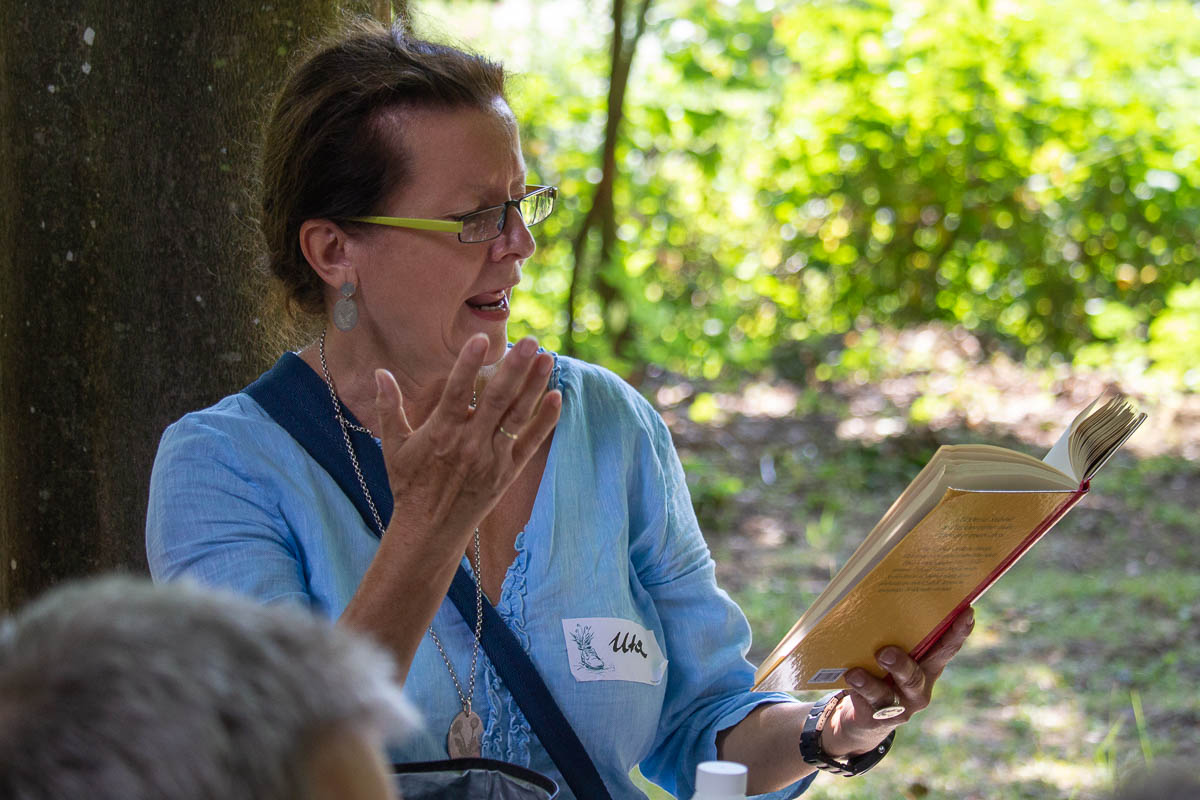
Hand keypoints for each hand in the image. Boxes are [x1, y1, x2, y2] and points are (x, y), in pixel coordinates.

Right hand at [373, 334, 560, 540]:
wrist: (429, 530)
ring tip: (548, 359)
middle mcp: (470, 444)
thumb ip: (389, 407)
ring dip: (534, 387)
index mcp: (441, 433)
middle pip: (497, 400)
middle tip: (531, 341)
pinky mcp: (507, 472)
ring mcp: (492, 459)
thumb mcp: (393, 446)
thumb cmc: (409, 485)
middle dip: (515, 368)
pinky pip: (530, 443)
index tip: (480, 339)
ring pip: (517, 417)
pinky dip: (544, 422)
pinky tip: (556, 397)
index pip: (457, 392)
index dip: (468, 365)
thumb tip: (379, 372)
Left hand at [820, 608, 974, 756]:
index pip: (946, 649)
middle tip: (884, 653)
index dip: (958, 633)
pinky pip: (867, 705)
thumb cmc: (880, 671)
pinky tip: (846, 681)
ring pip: (887, 695)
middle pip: (915, 677)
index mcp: (927, 666)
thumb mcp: (890, 653)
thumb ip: (893, 637)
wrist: (863, 713)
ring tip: (855, 674)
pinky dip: (856, 692)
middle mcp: (919, 688)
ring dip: (870, 683)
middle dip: (901, 665)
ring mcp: (901, 706)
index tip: (966, 612)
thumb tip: (880, 602)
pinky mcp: (879, 718)